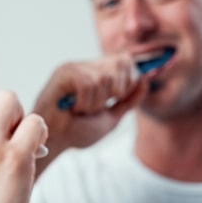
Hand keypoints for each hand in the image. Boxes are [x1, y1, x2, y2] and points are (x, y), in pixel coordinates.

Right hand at [33, 54, 149, 171]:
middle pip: (120, 64)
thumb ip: (129, 100)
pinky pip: (88, 84)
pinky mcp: (64, 73)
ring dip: (96, 104)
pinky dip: (85, 103)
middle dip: (116, 91)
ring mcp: (75, 68)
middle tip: (98, 107)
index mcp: (97, 73)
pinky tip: (73, 109)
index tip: (119, 98)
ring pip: (104, 79)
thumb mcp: (111, 117)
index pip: (125, 61)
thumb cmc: (77, 130)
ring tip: (81, 111)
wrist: (55, 142)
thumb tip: (145, 80)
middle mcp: (86, 67)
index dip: (131, 78)